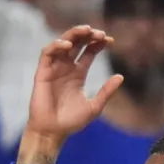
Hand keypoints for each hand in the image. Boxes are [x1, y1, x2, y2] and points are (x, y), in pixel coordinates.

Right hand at [20, 26, 122, 163]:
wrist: (52, 132)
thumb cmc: (71, 122)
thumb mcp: (94, 106)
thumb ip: (106, 91)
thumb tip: (121, 76)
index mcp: (78, 74)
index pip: (88, 52)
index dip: (98, 43)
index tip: (110, 41)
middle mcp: (66, 69)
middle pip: (76, 43)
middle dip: (87, 35)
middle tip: (100, 33)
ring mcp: (53, 69)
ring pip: (61, 44)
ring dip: (73, 34)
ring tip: (86, 31)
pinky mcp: (42, 73)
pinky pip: (47, 54)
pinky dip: (56, 46)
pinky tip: (68, 45)